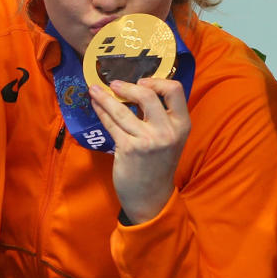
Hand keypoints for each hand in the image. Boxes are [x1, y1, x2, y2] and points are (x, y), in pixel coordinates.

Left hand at [89, 78, 189, 223]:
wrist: (151, 196)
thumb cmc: (158, 163)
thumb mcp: (170, 137)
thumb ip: (160, 115)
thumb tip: (138, 88)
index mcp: (182, 124)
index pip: (175, 90)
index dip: (157, 81)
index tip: (142, 81)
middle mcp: (167, 131)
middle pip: (147, 95)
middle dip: (127, 86)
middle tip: (114, 84)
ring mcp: (147, 140)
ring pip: (122, 109)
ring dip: (104, 97)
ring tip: (94, 89)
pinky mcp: (128, 149)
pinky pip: (111, 124)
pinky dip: (101, 112)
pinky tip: (95, 105)